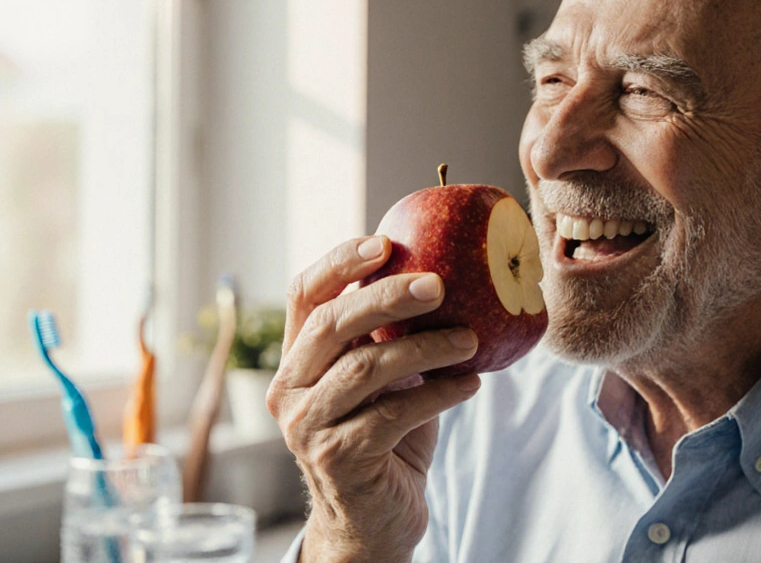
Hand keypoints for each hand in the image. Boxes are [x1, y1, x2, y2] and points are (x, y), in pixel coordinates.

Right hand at [268, 236, 481, 562]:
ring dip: (427, 347)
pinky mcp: (337, 458)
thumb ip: (388, 333)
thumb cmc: (386, 435)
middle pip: (333, 324)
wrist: (376, 519)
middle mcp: (289, 389)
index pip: (305, 293)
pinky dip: (440, 393)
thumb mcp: (384, 377)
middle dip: (388, 296)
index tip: (386, 242)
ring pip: (366, 367)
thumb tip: (439, 269)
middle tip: (440, 284)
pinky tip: (470, 384)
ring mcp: (306, 426)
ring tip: (471, 339)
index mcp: (296, 357)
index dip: (340, 262)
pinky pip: (395, 413)